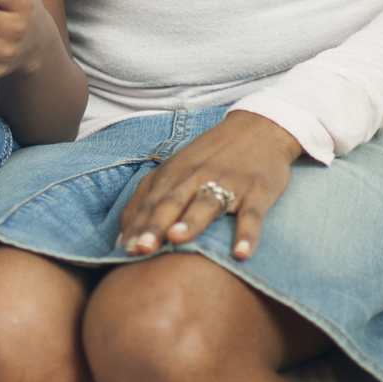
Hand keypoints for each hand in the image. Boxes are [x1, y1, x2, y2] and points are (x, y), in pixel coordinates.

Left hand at [116, 111, 305, 260]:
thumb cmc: (210, 157)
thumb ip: (149, 199)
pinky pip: (251, 215)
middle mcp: (197, 176)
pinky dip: (247, 234)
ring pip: (206, 203)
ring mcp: (229, 183)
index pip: (150, 201)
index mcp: (174, 172)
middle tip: (142, 248)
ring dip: (191, 222)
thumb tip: (123, 239)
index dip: (137, 225)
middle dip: (154, 225)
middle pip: (172, 202)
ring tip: (177, 240)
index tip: (124, 250)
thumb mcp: (176, 169)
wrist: (259, 128)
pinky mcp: (258, 191)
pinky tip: (240, 253)